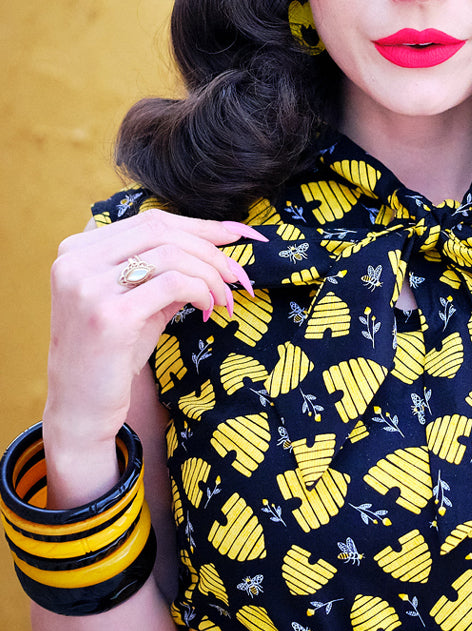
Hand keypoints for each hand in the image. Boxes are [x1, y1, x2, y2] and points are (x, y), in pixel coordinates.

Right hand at [46, 210, 264, 449]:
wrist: (80, 409)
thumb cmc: (112, 355)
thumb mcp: (137, 301)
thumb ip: (166, 270)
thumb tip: (218, 243)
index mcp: (76, 250)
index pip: (149, 221)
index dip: (198, 226)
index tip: (235, 235)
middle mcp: (75, 262)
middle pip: (162, 231)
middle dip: (210, 250)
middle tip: (237, 274)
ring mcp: (88, 287)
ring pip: (171, 255)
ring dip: (210, 274)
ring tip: (224, 298)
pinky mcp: (109, 314)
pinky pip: (173, 284)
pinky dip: (201, 291)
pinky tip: (208, 309)